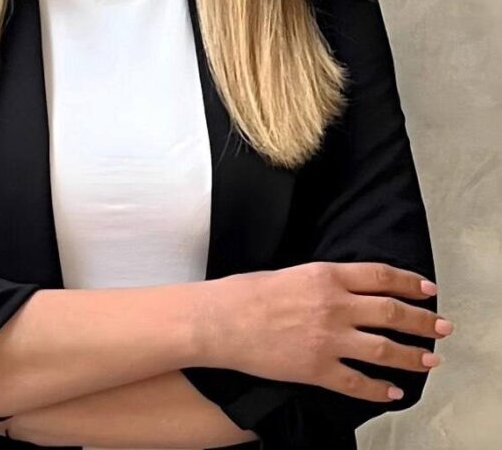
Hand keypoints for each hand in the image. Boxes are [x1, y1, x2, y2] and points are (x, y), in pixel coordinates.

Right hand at [201, 261, 452, 402]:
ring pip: (383, 349)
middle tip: (442, 326)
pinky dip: (380, 389)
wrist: (219, 320)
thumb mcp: (291, 272)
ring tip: (430, 360)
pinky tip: (393, 391)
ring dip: (412, 355)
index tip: (427, 289)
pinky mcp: (316, 369)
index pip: (380, 276)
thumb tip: (347, 289)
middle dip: (422, 321)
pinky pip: (358, 383)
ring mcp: (328, 339)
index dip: (409, 282)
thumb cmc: (246, 293)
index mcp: (326, 275)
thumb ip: (323, 280)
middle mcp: (334, 305)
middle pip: (391, 312)